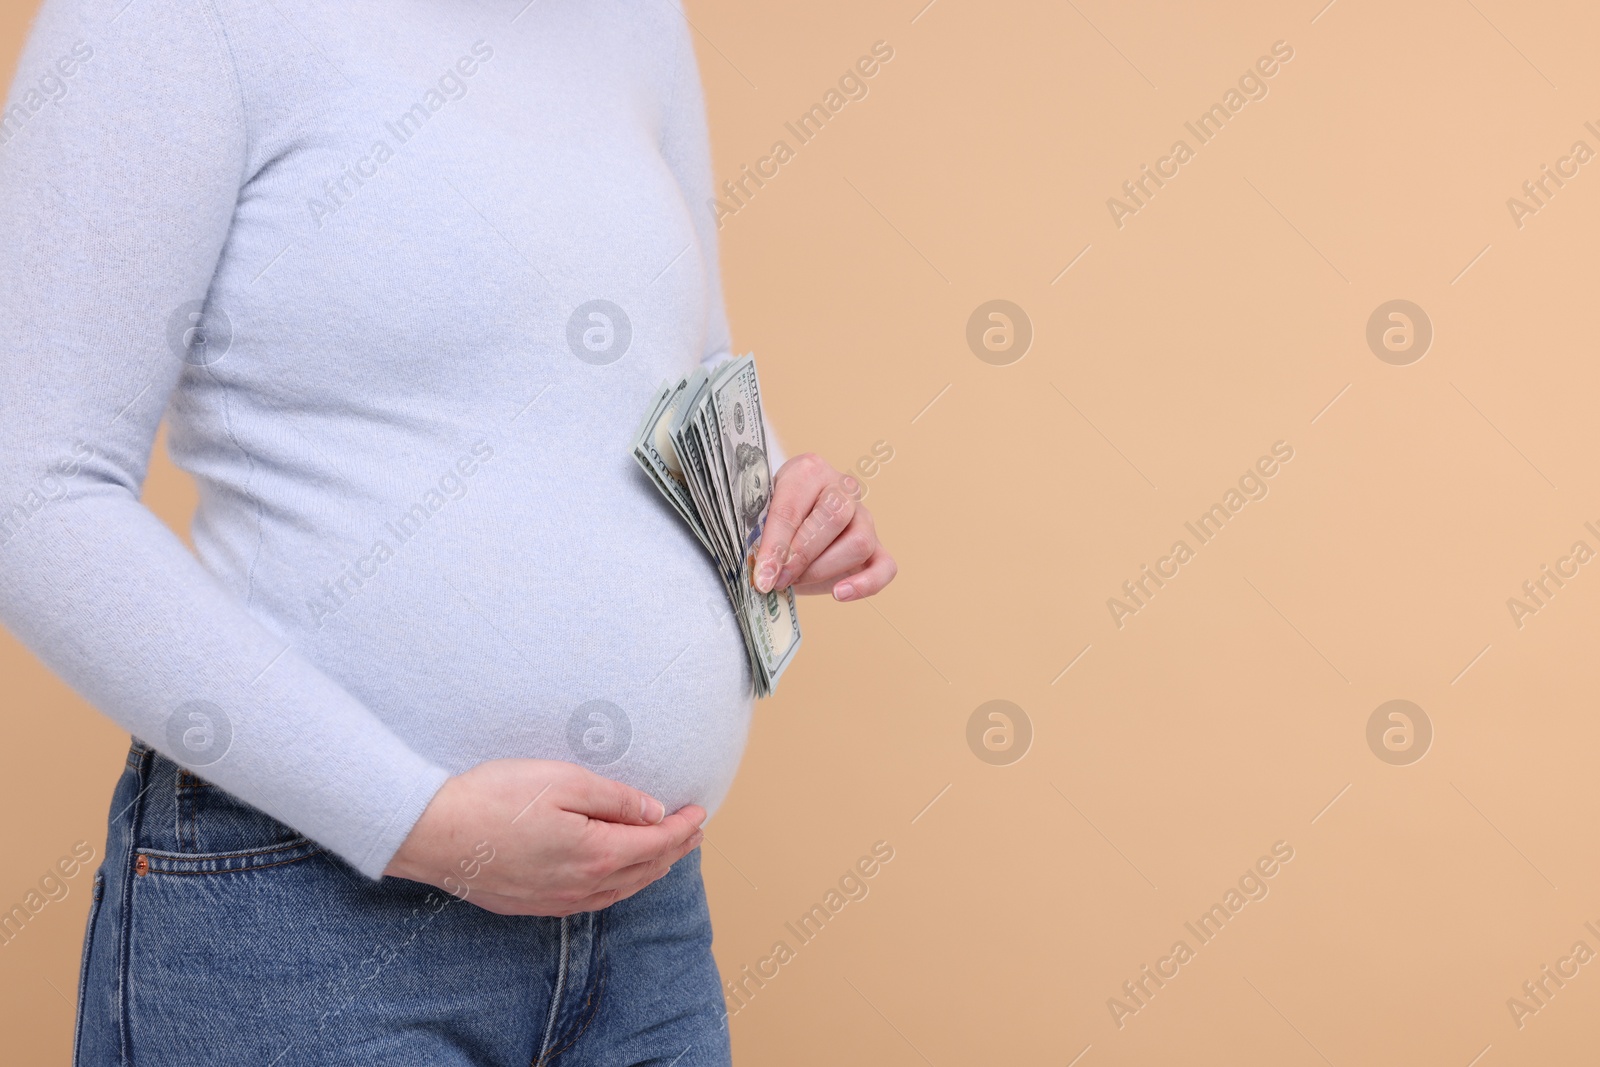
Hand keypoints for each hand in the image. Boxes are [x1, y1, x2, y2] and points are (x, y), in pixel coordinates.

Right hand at [384, 759, 704, 916]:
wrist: (433, 832)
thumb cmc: (494, 798)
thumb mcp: (564, 781)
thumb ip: (615, 800)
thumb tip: (654, 813)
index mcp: (595, 854)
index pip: (656, 843)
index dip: (682, 827)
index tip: (700, 812)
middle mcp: (581, 886)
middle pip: (644, 871)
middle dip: (674, 850)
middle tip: (693, 831)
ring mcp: (556, 900)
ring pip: (620, 890)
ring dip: (648, 870)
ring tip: (666, 853)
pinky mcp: (532, 904)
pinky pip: (592, 900)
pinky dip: (618, 886)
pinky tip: (617, 877)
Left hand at [752, 453, 895, 600]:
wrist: (793, 520)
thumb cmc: (775, 517)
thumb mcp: (760, 516)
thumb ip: (762, 536)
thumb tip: (764, 571)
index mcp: (808, 471)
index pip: (792, 508)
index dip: (776, 546)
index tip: (763, 576)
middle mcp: (842, 488)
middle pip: (833, 519)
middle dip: (801, 556)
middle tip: (779, 579)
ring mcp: (864, 517)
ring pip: (859, 543)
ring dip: (823, 570)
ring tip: (796, 581)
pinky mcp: (877, 546)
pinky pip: (885, 567)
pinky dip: (866, 584)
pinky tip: (840, 594)